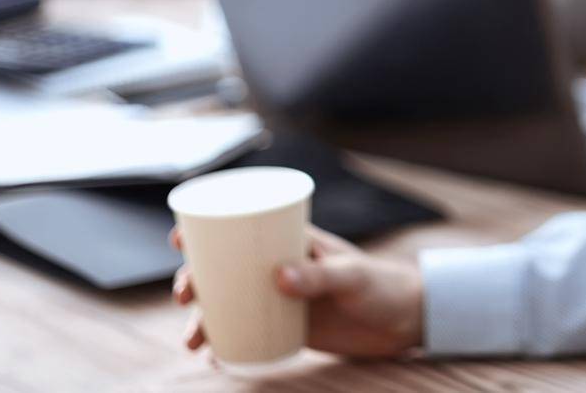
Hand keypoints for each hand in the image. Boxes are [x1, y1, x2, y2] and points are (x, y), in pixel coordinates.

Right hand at [171, 225, 424, 359]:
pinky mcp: (289, 327)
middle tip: (184, 295)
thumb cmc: (383, 285)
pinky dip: (227, 343)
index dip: (208, 229)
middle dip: (194, 280)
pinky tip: (214, 358)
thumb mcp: (352, 277)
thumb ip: (319, 277)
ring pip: (230, 304)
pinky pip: (248, 333)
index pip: (244, 226)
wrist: (406, 321)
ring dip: (205, 318)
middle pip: (225, 269)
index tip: (179, 237)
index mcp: (293, 240)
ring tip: (193, 340)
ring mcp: (282, 298)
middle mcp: (281, 266)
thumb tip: (278, 278)